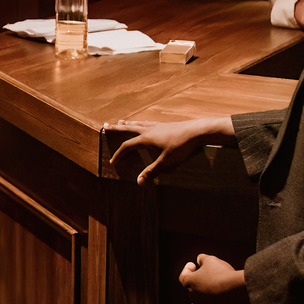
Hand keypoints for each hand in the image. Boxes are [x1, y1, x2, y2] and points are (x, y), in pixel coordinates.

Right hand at [109, 116, 230, 183]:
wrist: (198, 131)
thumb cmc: (182, 146)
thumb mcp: (166, 162)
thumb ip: (152, 172)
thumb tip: (138, 182)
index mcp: (146, 138)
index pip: (127, 146)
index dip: (119, 154)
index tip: (113, 162)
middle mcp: (149, 130)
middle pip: (129, 128)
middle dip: (116, 128)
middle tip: (106, 126)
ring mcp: (158, 126)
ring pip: (139, 124)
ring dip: (129, 124)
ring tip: (122, 121)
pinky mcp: (166, 125)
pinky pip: (149, 123)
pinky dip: (142, 123)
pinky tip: (146, 124)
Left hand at [179, 253, 248, 303]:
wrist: (235, 290)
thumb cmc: (220, 274)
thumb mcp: (210, 260)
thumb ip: (202, 259)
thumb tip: (200, 260)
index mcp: (188, 282)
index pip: (183, 276)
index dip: (187, 269)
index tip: (193, 264)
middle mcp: (193, 295)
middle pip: (191, 286)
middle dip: (196, 278)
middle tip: (203, 271)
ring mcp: (204, 303)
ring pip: (201, 293)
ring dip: (205, 286)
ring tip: (214, 278)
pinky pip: (212, 299)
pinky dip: (214, 293)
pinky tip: (221, 287)